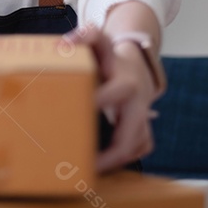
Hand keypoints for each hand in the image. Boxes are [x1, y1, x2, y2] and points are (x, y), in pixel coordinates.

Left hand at [62, 25, 160, 172]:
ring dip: (116, 160)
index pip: (112, 95)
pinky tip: (104, 164)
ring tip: (90, 170)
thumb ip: (84, 36)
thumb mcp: (98, 40)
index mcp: (126, 82)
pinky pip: (141, 147)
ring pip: (138, 145)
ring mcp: (145, 116)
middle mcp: (139, 102)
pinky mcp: (145, 126)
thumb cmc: (109, 55)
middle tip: (84, 163)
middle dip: (110, 153)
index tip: (73, 117)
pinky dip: (125, 158)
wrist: (135, 61)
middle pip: (131, 135)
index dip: (96, 104)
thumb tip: (63, 45)